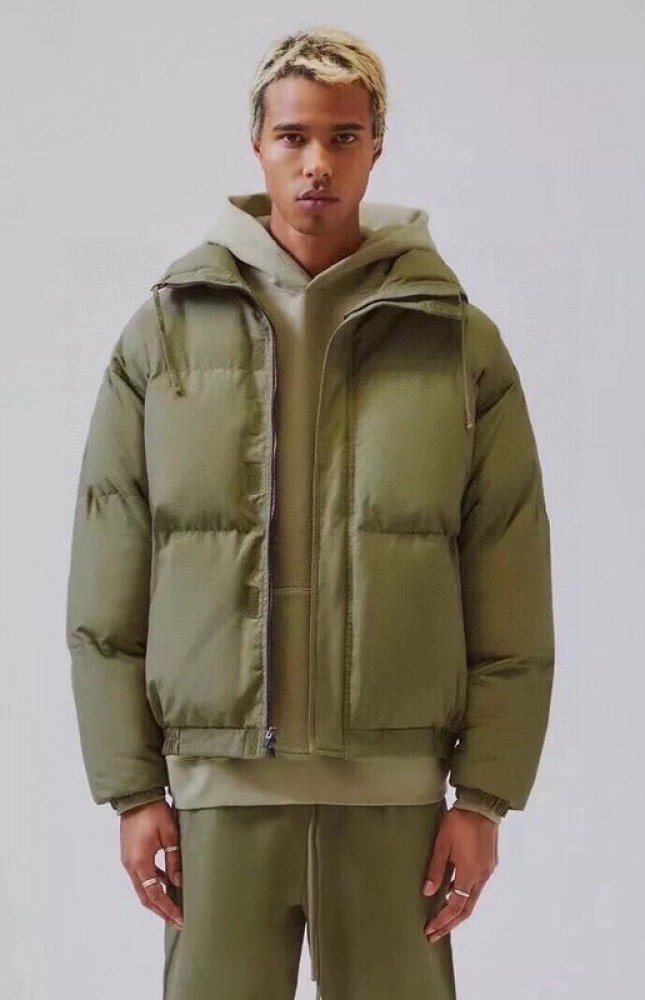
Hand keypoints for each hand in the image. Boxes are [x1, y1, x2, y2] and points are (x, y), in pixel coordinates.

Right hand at [119, 799, 183, 929]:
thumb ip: (174, 861)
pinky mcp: (130, 854)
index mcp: (140, 863)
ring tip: (173, 906)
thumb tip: (179, 882)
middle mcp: (130, 866)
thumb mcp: (170, 836)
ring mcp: (128, 860)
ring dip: (156, 898)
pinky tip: (166, 883)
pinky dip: (153, 884)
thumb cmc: (154, 813)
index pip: (154, 895)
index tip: (180, 918)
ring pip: (142, 888)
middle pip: (145, 897)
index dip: (167, 908)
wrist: (137, 797)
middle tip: (176, 920)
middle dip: (161, 910)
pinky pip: (142, 876)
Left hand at [422, 806, 498, 942]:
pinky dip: (464, 896)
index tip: (430, 930)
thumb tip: (427, 893)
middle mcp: (481, 876)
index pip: (456, 907)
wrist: (482, 805)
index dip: (442, 920)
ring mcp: (487, 870)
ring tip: (441, 918)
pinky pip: (476, 887)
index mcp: (469, 874)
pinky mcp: (489, 863)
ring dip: (457, 911)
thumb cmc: (460, 822)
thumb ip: (435, 869)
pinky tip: (452, 894)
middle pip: (466, 909)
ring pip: (473, 899)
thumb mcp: (442, 844)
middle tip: (434, 934)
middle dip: (449, 924)